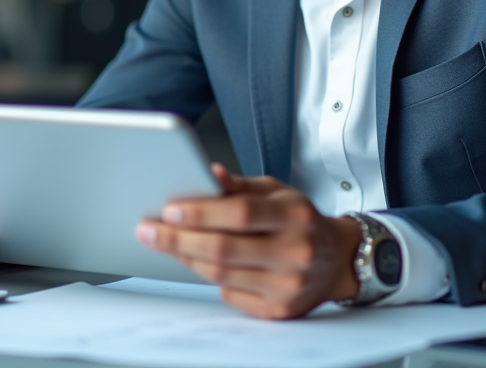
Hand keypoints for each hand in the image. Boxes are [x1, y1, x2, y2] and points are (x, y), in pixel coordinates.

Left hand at [135, 164, 361, 318]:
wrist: (338, 260)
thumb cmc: (300, 220)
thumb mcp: (278, 191)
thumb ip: (240, 186)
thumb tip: (206, 174)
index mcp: (295, 215)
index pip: (241, 213)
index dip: (201, 212)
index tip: (168, 210)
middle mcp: (295, 252)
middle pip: (223, 249)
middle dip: (177, 240)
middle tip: (147, 231)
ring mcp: (288, 286)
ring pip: (221, 275)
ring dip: (186, 258)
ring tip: (166, 243)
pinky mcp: (279, 311)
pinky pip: (230, 296)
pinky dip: (210, 278)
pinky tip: (200, 262)